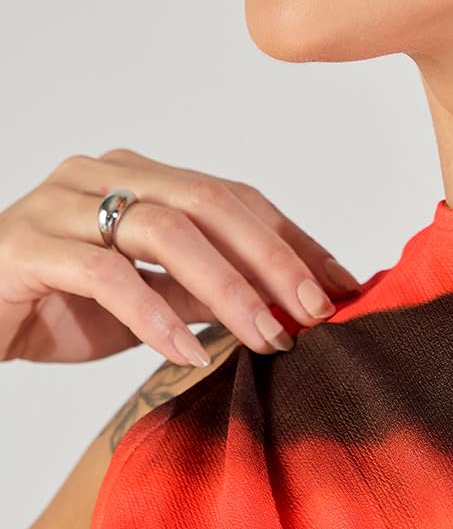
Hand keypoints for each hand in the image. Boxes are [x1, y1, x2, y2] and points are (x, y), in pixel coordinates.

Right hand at [0, 147, 361, 365]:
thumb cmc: (61, 307)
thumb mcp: (155, 300)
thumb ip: (211, 292)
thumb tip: (292, 307)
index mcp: (141, 177)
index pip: (236, 197)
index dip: (295, 240)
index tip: (344, 287)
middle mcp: (103, 175)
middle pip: (211, 203)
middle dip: (274, 260)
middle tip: (316, 313)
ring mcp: (63, 205)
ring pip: (165, 229)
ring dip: (228, 288)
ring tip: (268, 336)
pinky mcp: (31, 246)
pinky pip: (106, 275)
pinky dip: (156, 316)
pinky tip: (190, 353)